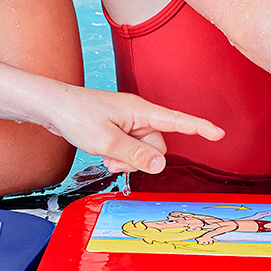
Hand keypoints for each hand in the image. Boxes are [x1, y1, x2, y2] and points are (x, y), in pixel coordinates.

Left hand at [38, 90, 223, 175]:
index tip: (219, 133)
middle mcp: (137, 114)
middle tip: (114, 161)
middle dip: (141, 159)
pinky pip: (129, 147)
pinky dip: (120, 155)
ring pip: (142, 149)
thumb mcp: (107, 142)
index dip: (199, 128)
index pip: (177, 120)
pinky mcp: (117, 127)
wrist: (51, 106)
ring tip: (105, 157)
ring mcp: (127, 121)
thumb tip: (162, 164)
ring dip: (127, 159)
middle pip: (157, 144)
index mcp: (140, 111)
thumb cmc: (77, 116)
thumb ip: (136, 155)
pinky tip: (103, 154)